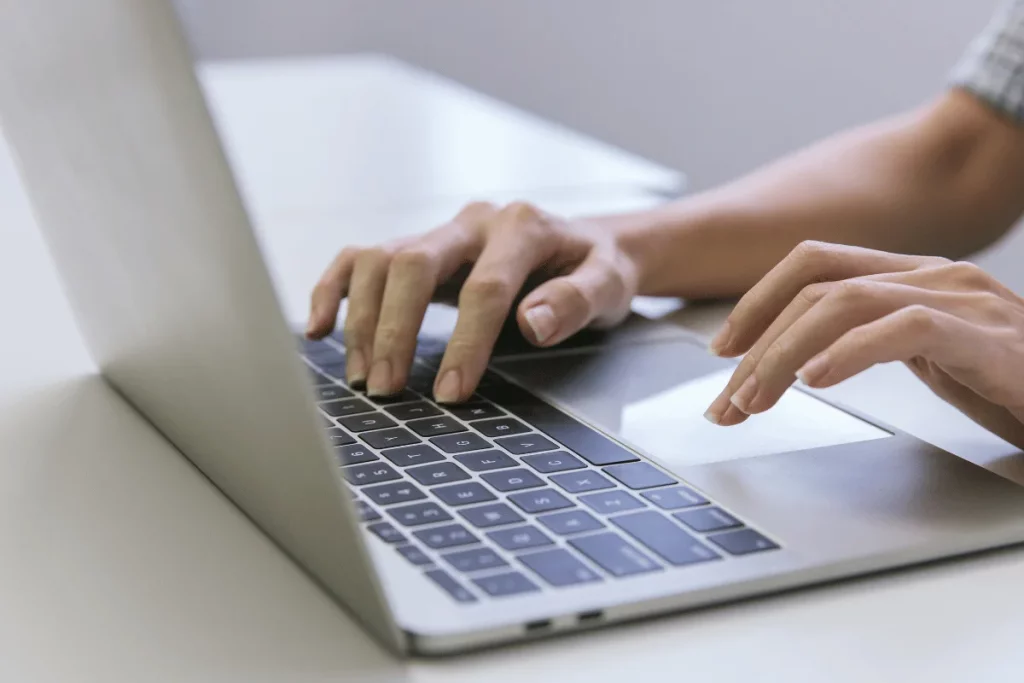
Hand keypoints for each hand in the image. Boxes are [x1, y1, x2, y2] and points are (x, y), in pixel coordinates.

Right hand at [306, 201, 638, 401]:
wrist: (585, 246)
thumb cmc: (597, 269)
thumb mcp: (610, 284)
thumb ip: (578, 301)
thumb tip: (532, 323)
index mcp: (523, 226)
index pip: (484, 286)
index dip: (465, 342)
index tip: (450, 392)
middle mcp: (474, 222)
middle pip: (413, 263)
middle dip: (396, 330)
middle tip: (387, 390)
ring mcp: (441, 232)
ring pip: (379, 260)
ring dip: (363, 320)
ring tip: (365, 377)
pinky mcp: (419, 248)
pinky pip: (361, 259)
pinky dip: (333, 291)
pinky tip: (319, 329)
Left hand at [703, 241, 1023, 448]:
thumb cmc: (1010, 384)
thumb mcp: (927, 357)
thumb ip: (871, 340)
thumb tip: (798, 359)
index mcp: (912, 274)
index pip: (815, 263)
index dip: (758, 300)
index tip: (722, 349)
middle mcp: (933, 274)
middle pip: (818, 286)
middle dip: (758, 343)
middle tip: (727, 400)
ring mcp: (963, 299)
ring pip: (846, 303)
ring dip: (786, 354)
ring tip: (755, 399)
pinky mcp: (987, 335)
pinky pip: (904, 329)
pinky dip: (851, 352)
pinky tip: (816, 379)